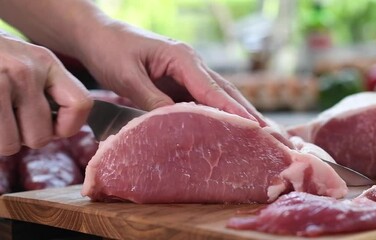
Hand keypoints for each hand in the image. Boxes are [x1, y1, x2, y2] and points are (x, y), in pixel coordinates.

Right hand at [0, 32, 92, 155]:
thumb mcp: (28, 61)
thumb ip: (49, 88)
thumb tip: (62, 129)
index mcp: (46, 63)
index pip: (80, 105)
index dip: (69, 127)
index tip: (54, 128)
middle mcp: (24, 71)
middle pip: (40, 137)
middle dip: (25, 137)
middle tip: (12, 120)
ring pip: (9, 144)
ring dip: (2, 138)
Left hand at [76, 21, 265, 125]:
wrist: (98, 35)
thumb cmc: (110, 51)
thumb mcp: (128, 76)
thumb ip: (154, 99)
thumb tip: (177, 122)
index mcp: (181, 58)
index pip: (212, 88)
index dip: (233, 110)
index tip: (255, 128)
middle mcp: (192, 64)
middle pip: (226, 91)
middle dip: (249, 113)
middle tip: (272, 134)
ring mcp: (188, 72)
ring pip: (221, 94)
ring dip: (241, 114)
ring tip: (263, 134)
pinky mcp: (181, 81)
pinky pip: (205, 99)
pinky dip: (221, 114)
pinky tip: (230, 128)